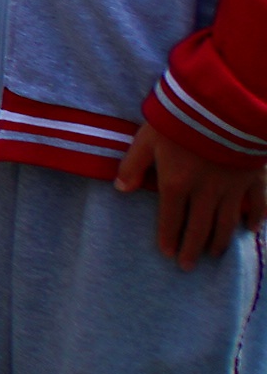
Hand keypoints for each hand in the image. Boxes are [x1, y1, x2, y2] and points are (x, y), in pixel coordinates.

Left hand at [115, 122, 266, 267]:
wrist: (223, 107)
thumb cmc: (180, 120)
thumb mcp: (146, 138)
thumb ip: (133, 165)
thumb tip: (120, 188)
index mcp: (176, 184)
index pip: (170, 218)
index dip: (169, 237)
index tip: (168, 254)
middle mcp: (206, 192)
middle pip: (199, 227)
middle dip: (192, 249)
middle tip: (188, 266)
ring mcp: (233, 187)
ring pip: (227, 222)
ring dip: (219, 241)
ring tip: (214, 255)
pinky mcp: (255, 178)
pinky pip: (257, 204)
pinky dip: (254, 219)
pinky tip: (250, 230)